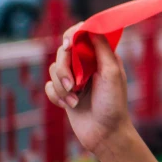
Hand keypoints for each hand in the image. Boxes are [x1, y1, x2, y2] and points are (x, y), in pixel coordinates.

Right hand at [45, 23, 131, 155]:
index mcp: (102, 56)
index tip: (68, 44)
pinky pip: (48, 86)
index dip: (72, 35)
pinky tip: (70, 106)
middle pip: (63, 52)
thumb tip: (92, 28)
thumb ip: (102, 49)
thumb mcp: (111, 73)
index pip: (83, 34)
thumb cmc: (113, 104)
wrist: (105, 134)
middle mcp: (87, 64)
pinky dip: (56, 96)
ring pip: (53, 69)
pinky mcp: (64, 93)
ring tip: (74, 100)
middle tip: (74, 84)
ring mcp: (75, 78)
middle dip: (64, 68)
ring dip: (61, 86)